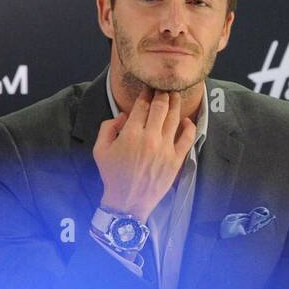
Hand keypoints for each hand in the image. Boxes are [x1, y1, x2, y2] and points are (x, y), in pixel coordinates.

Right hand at [93, 86, 195, 220]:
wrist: (128, 201)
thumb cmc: (112, 175)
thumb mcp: (100, 150)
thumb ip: (108, 127)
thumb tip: (124, 115)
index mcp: (130, 133)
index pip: (142, 106)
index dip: (146, 94)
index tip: (149, 87)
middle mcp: (150, 138)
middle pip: (160, 107)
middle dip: (163, 93)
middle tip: (164, 87)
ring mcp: (165, 148)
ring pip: (174, 119)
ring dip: (175, 104)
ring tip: (175, 95)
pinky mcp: (176, 159)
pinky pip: (187, 138)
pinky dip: (189, 126)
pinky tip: (186, 120)